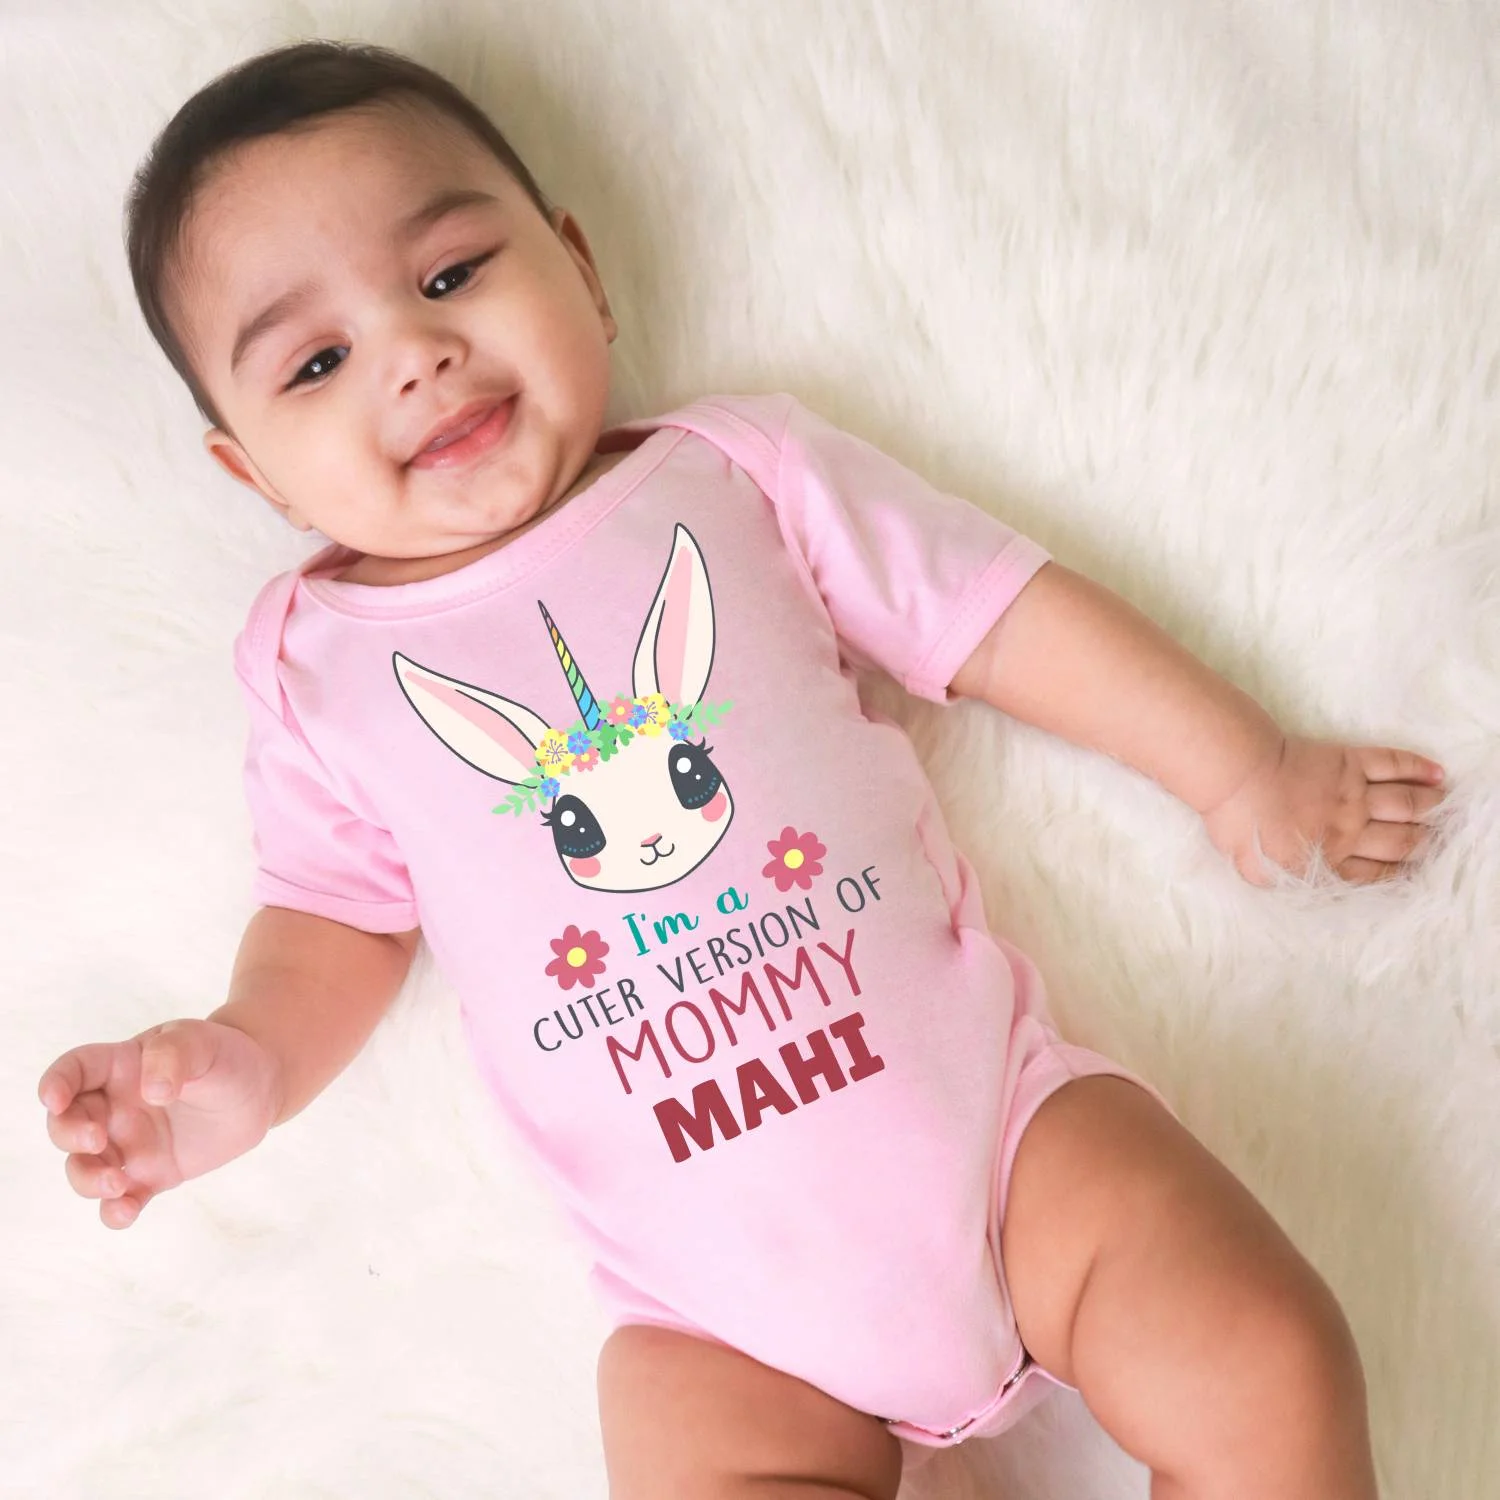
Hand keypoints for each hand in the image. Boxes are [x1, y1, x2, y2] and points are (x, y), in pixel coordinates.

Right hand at [38, 1019, 281, 1229]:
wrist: (259, 1089)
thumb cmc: (224, 1056)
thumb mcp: (201, 1042)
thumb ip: (173, 1057)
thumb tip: (152, 1093)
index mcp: (120, 1066)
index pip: (74, 1071)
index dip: (55, 1083)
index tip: (53, 1100)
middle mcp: (115, 1108)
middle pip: (67, 1124)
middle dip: (68, 1135)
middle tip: (97, 1140)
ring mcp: (129, 1144)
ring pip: (85, 1168)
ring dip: (87, 1180)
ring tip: (117, 1184)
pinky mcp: (150, 1176)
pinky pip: (122, 1199)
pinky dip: (115, 1211)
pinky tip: (125, 1212)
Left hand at [1200, 734, 1446, 885]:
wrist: (1236, 776)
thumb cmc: (1237, 825)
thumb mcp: (1258, 872)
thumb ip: (1291, 882)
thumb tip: (1313, 887)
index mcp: (1328, 862)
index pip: (1379, 874)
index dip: (1402, 873)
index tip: (1415, 870)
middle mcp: (1350, 831)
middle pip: (1402, 841)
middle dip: (1424, 844)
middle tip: (1434, 840)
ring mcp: (1353, 794)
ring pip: (1407, 804)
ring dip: (1432, 808)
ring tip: (1444, 809)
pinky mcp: (1349, 761)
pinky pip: (1393, 764)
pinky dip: (1418, 768)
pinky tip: (1437, 774)